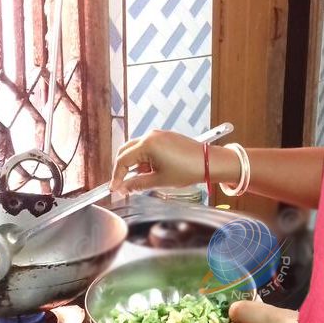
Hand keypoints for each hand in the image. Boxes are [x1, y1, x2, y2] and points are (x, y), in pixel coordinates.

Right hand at [110, 130, 238, 194]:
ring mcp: (159, 134)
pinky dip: (145, 158)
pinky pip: (148, 146)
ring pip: (137, 148)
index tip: (114, 188)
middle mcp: (151, 135)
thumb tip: (123, 188)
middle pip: (126, 151)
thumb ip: (137, 184)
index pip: (122, 160)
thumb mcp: (159, 181)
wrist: (208, 162)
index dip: (116, 176)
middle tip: (123, 184)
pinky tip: (153, 171)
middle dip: (123, 168)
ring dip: (135, 164)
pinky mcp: (166, 136)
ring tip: (143, 179)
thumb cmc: (187, 170)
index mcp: (147, 145)